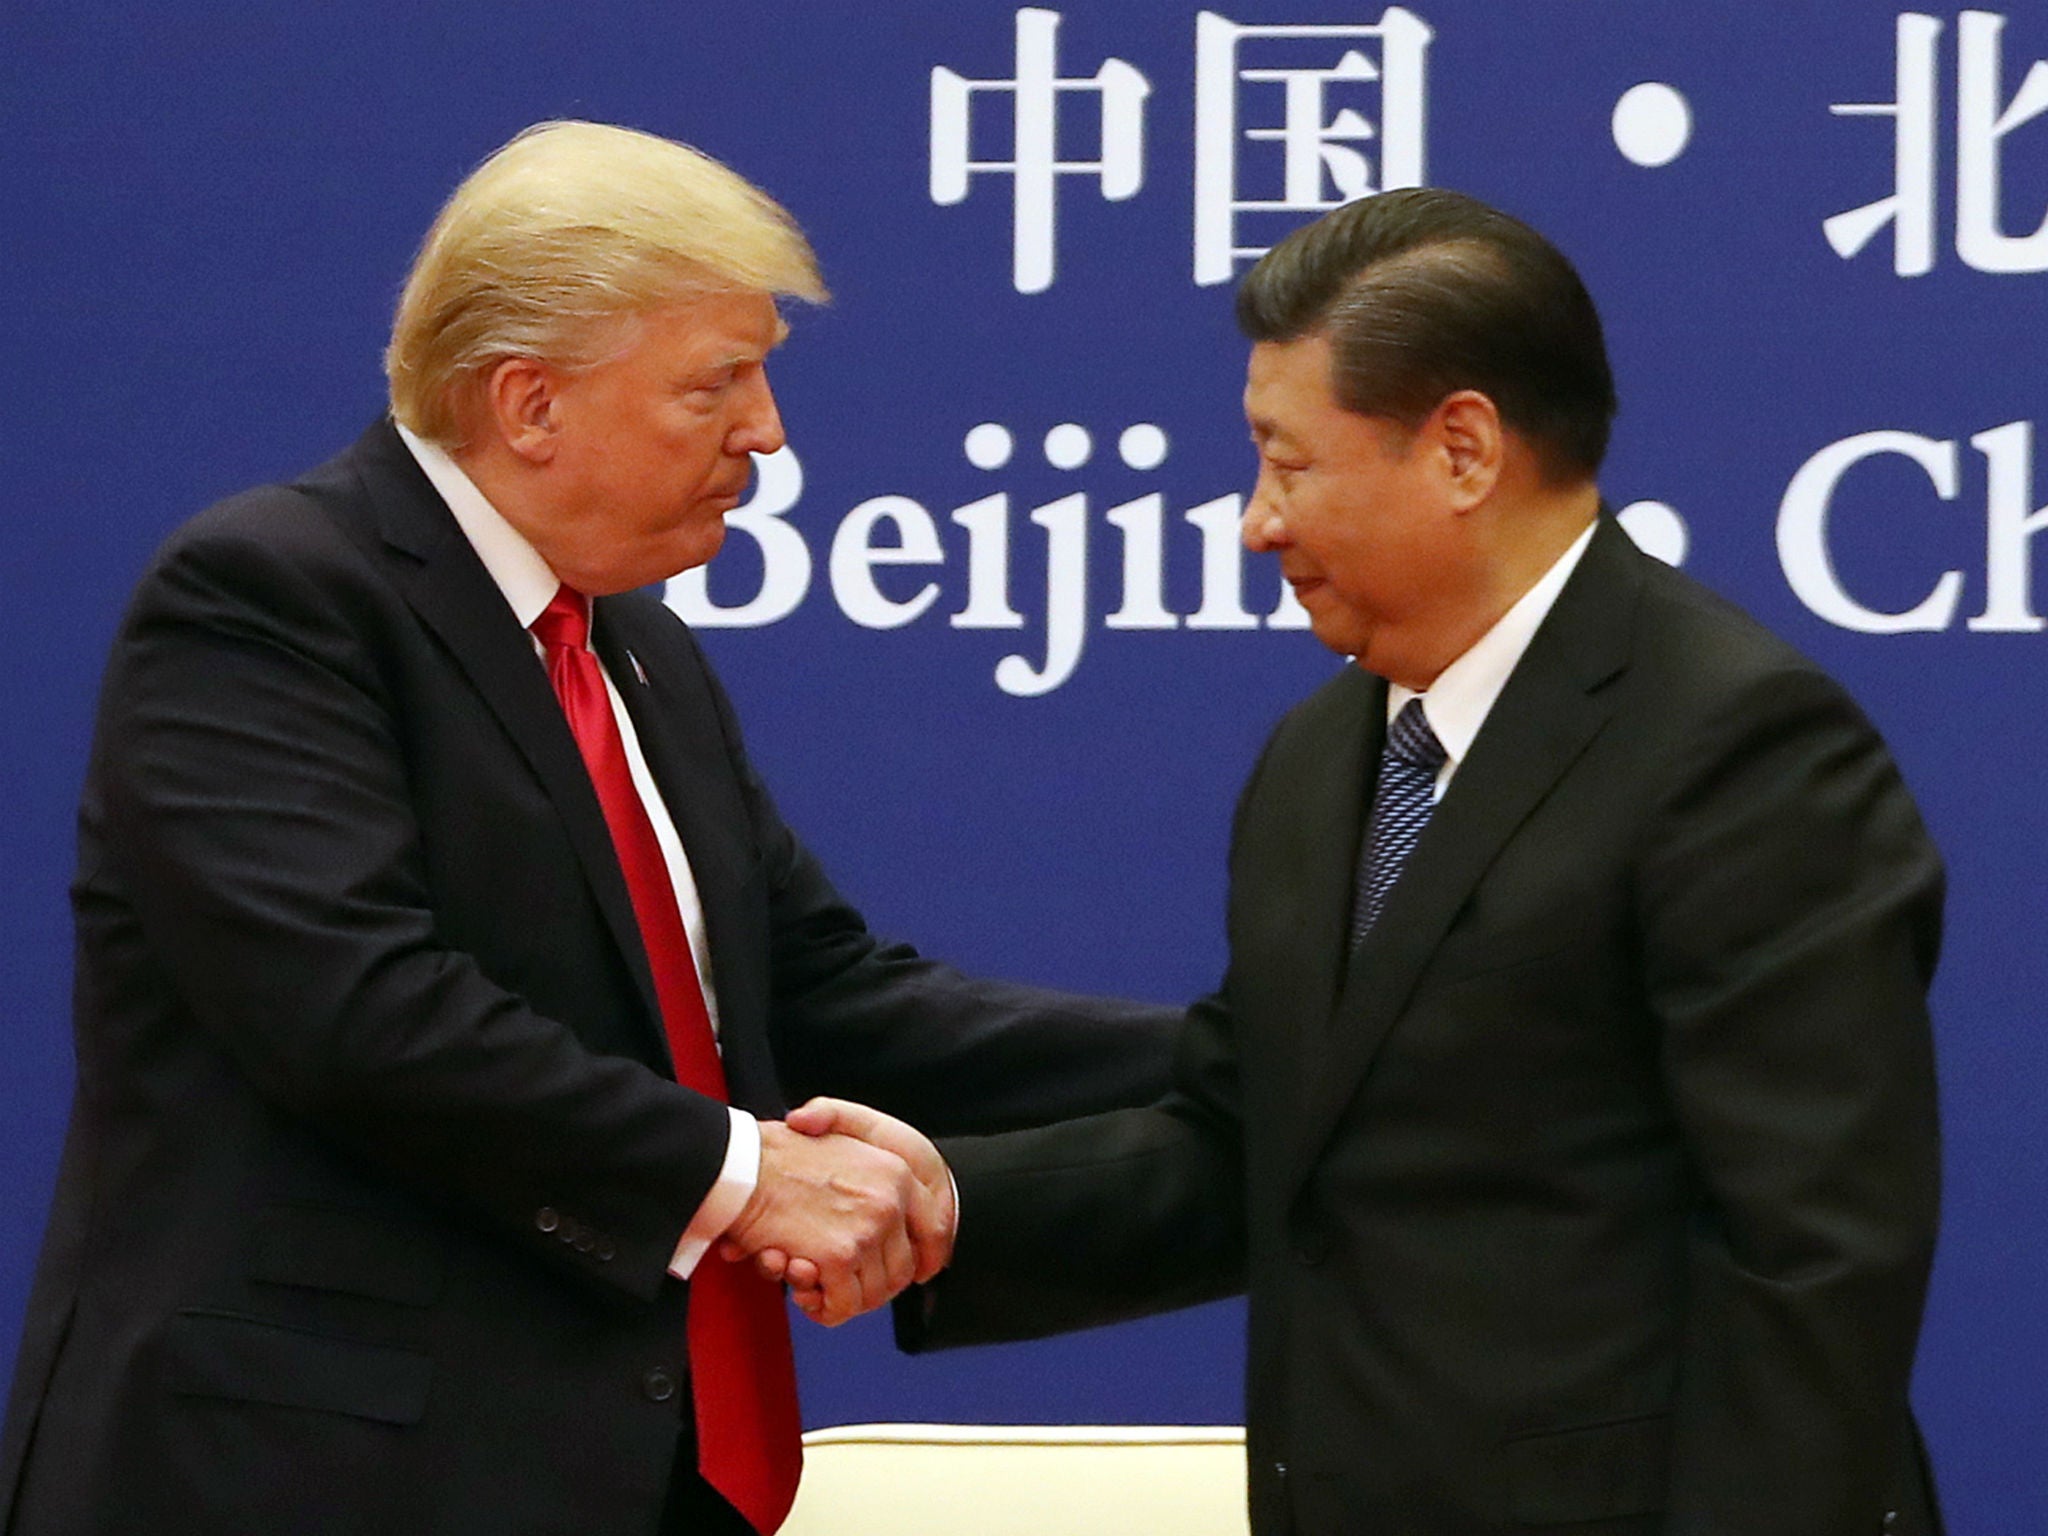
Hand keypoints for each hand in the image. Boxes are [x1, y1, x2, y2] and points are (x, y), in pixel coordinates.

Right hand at [772, 1098, 955, 1319]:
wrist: (744, 1163)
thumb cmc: (782, 1155)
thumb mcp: (847, 1145)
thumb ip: (876, 1180)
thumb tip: (895, 1225)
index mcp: (897, 1172)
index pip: (936, 1229)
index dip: (924, 1257)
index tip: (914, 1272)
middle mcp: (891, 1201)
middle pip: (901, 1270)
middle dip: (871, 1286)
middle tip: (841, 1285)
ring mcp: (867, 1230)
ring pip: (873, 1293)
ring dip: (845, 1300)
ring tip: (817, 1288)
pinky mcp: (838, 1256)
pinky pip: (843, 1305)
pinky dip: (825, 1309)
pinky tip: (806, 1295)